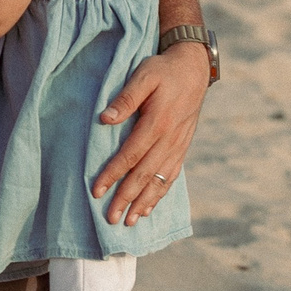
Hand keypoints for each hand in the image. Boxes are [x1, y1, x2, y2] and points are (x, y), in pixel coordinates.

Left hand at [91, 40, 208, 223]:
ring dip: (144, 202)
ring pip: (160, 181)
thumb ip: (125, 97)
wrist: (194, 68)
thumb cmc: (163, 70)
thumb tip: (105, 119)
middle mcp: (170, 139)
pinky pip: (171, 176)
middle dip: (126, 198)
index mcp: (158, 122)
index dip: (113, 174)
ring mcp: (178, 146)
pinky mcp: (183, 148)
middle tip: (110, 218)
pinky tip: (149, 207)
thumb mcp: (144, 75)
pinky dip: (160, 194)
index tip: (97, 191)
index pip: (130, 155)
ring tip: (129, 221)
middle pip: (144, 175)